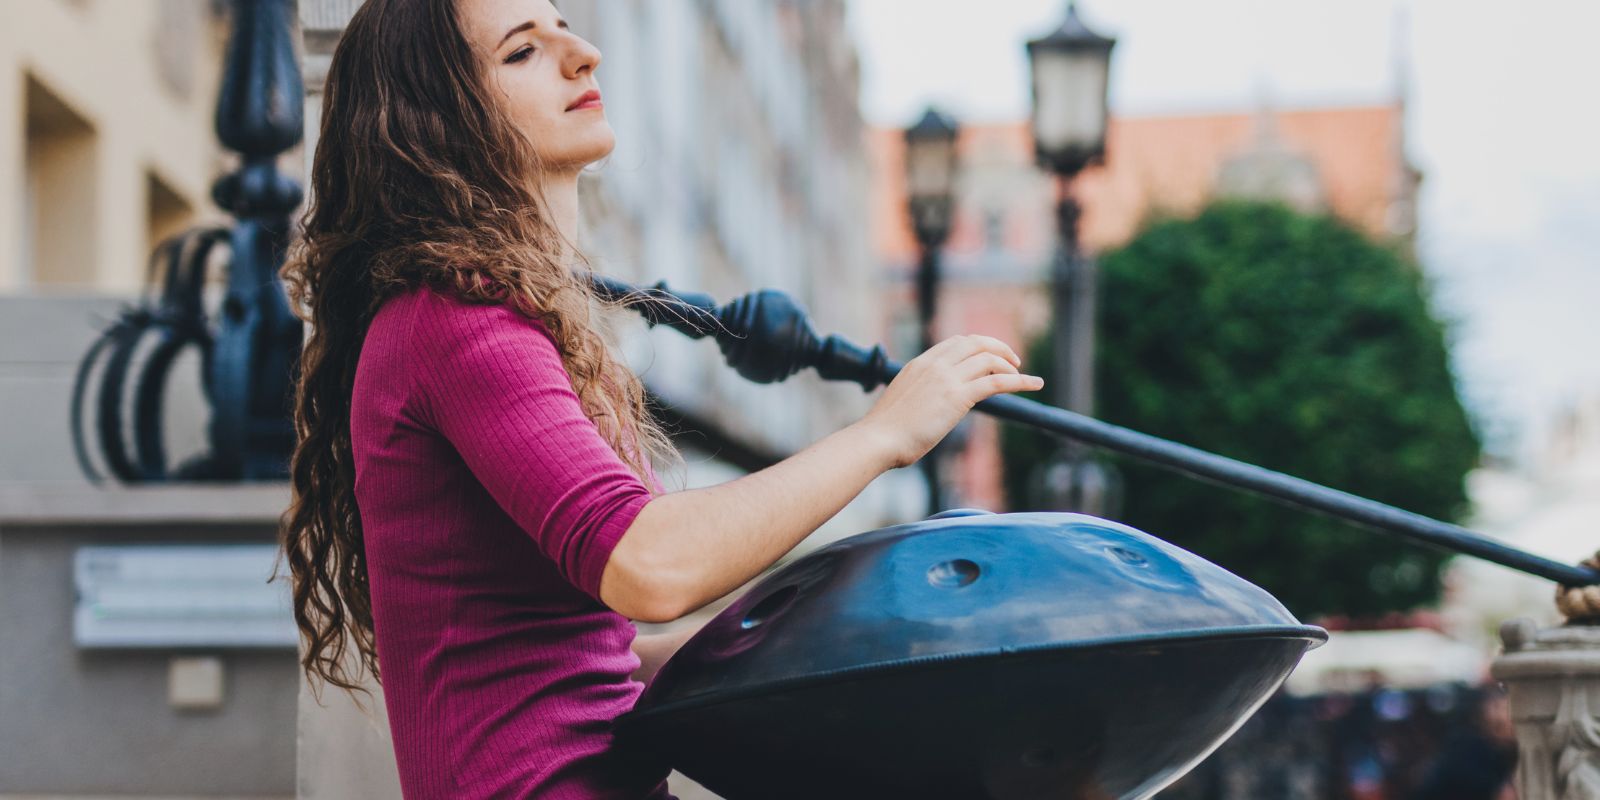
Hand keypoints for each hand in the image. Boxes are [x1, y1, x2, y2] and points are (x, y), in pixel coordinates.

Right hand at [858, 334, 1042, 468]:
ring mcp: (946, 378)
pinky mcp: (958, 397)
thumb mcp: (902, 404)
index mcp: (919, 364)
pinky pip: (996, 382)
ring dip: (1010, 365)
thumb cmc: (884, 432)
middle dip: (998, 348)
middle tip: (1013, 361)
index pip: (955, 343)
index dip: (978, 346)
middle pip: (975, 343)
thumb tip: (924, 411)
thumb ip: (917, 398)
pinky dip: (1019, 381)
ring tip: (1022, 377)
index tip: (989, 357)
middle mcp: (934, 365)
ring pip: (988, 359)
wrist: (878, 439)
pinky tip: (1034, 383)